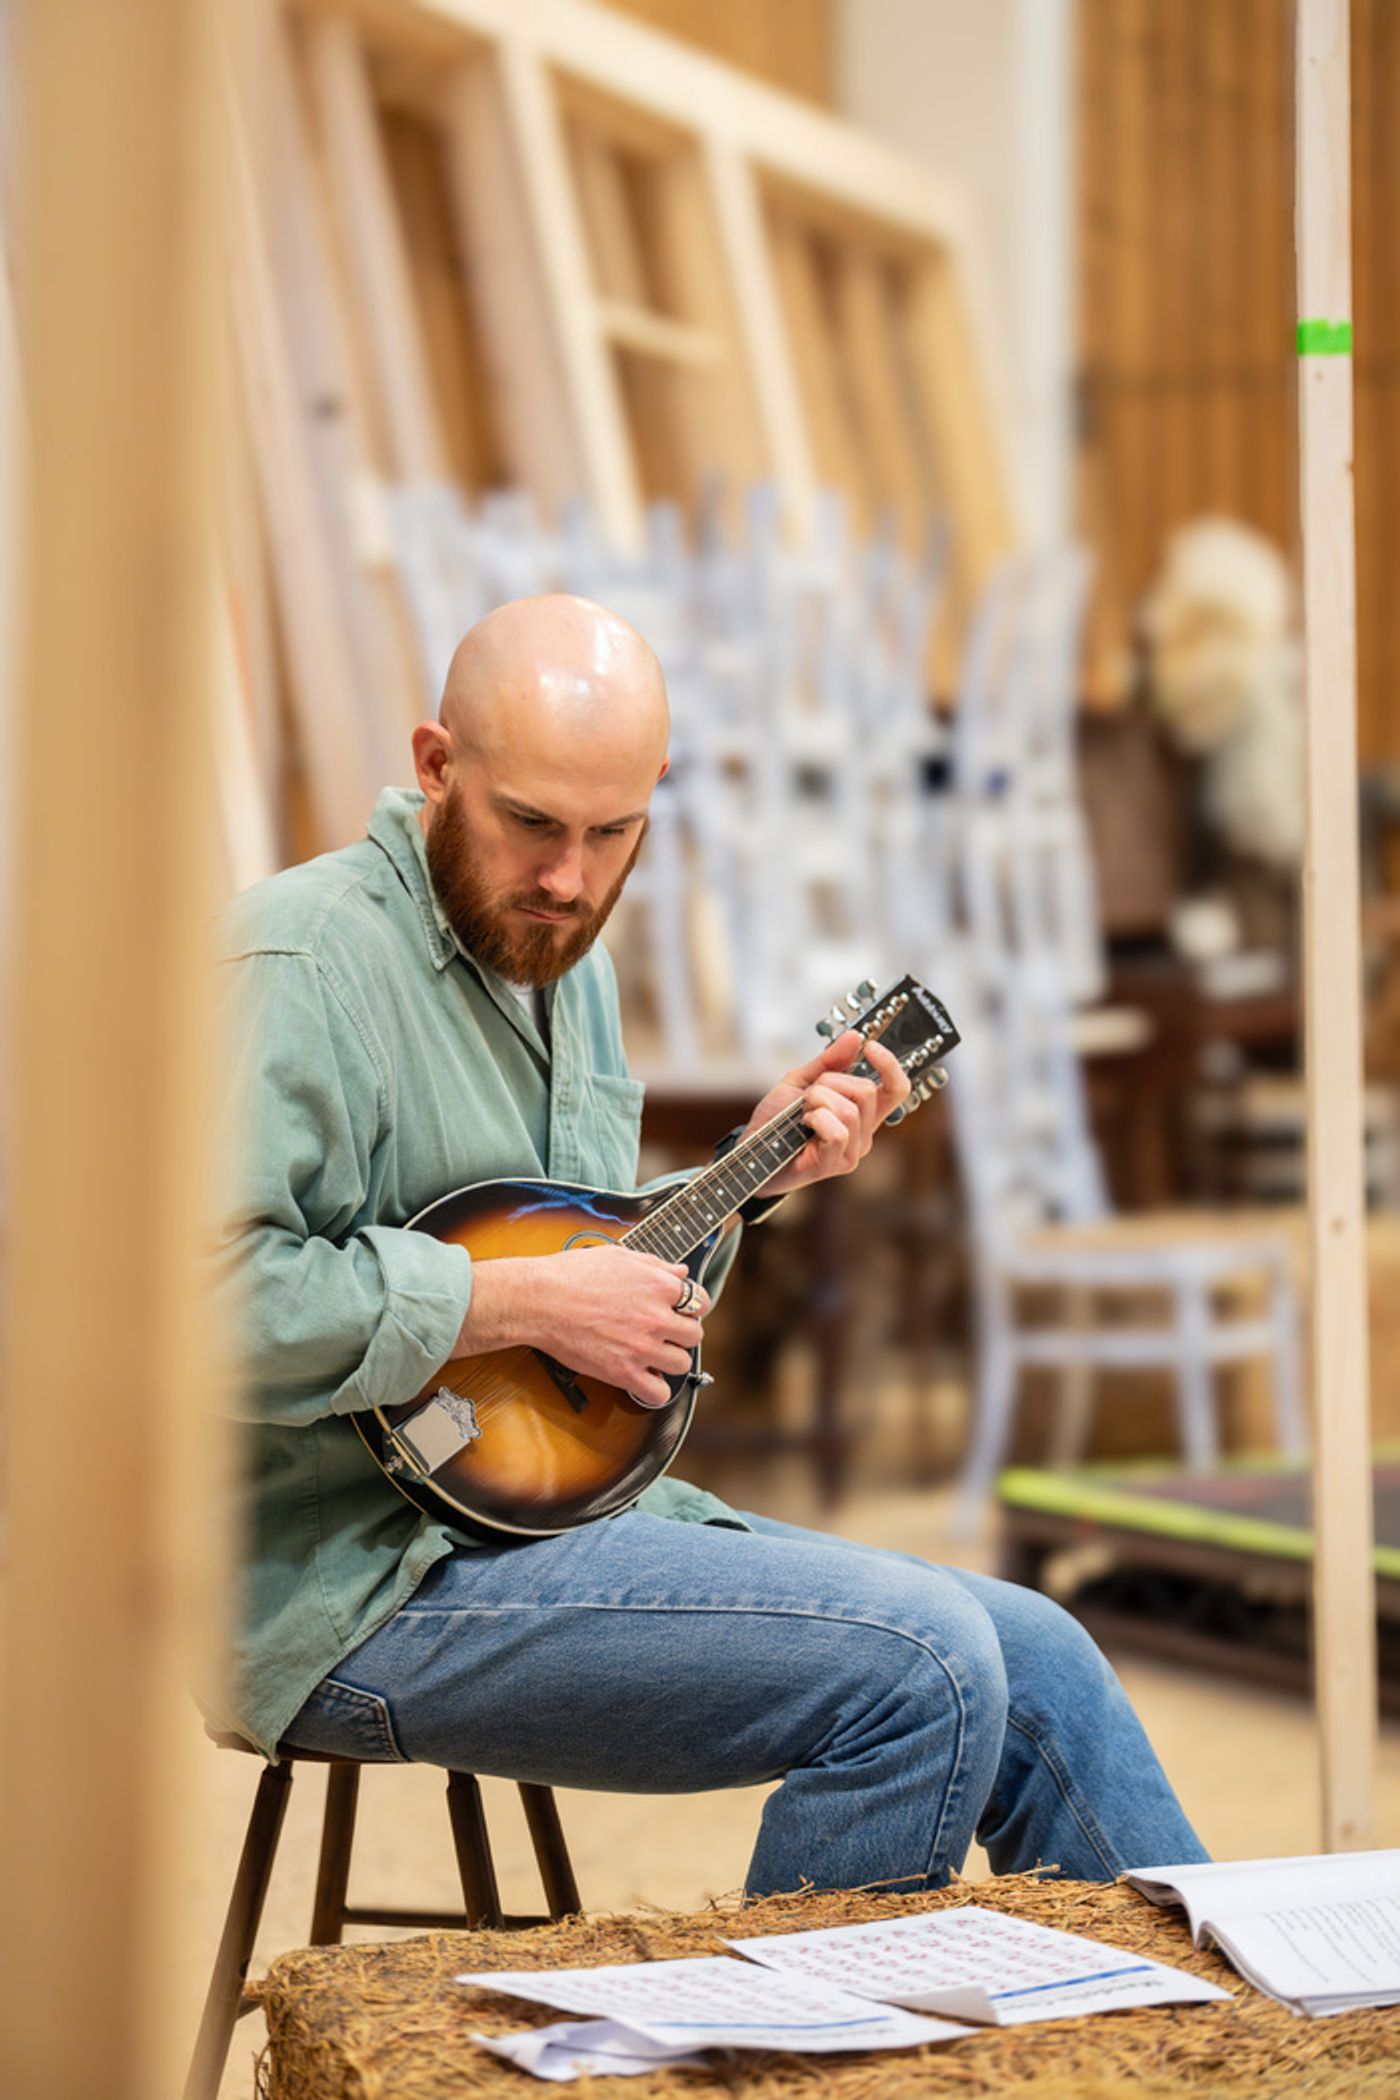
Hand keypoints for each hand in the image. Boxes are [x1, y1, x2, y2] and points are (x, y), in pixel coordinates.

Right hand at [452, 1245, 708, 1407]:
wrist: (539, 1300)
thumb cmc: (572, 1274)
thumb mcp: (619, 1256)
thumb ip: (656, 1265)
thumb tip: (681, 1273)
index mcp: (660, 1286)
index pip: (700, 1302)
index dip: (690, 1308)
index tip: (679, 1312)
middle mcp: (658, 1317)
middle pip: (694, 1335)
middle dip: (680, 1334)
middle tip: (661, 1334)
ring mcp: (643, 1348)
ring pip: (682, 1364)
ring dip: (669, 1360)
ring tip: (650, 1355)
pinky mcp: (623, 1372)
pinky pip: (659, 1393)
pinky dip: (654, 1389)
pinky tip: (643, 1378)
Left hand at [741, 1030, 910, 1198]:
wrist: (753, 1150)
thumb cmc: (777, 1120)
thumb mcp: (801, 1081)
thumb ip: (829, 1062)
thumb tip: (854, 1037)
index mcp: (862, 1113)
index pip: (897, 1089)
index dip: (890, 1065)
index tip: (870, 1047)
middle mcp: (864, 1133)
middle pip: (867, 1091)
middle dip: (830, 1083)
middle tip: (809, 1096)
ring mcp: (852, 1151)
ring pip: (849, 1110)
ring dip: (817, 1102)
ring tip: (803, 1112)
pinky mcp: (837, 1164)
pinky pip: (837, 1132)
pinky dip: (816, 1120)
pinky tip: (804, 1125)